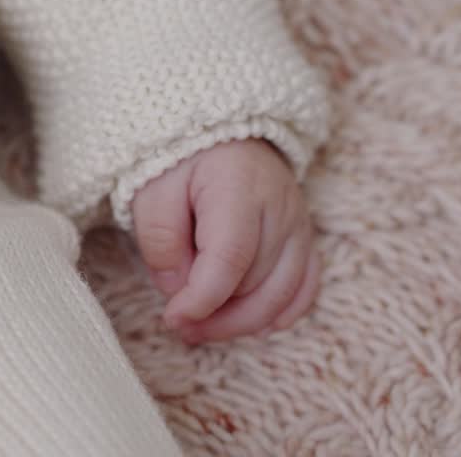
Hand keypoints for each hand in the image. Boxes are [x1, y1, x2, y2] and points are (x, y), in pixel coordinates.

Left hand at [130, 138, 320, 343]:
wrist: (222, 131)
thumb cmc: (182, 160)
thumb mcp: (153, 190)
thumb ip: (160, 239)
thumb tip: (177, 289)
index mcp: (238, 187)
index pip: (230, 257)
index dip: (202, 299)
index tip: (173, 317)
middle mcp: (279, 206)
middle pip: (256, 281)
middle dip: (217, 316)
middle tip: (180, 327)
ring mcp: (298, 222)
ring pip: (283, 291)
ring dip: (244, 322)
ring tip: (204, 330)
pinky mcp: (303, 235)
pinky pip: (306, 285)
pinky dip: (283, 312)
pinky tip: (255, 327)